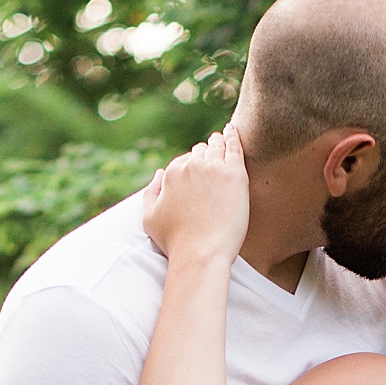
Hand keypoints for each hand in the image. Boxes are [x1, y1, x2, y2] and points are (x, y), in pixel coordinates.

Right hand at [144, 126, 250, 266]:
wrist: (201, 254)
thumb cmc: (176, 243)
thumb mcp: (149, 218)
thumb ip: (151, 192)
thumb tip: (160, 173)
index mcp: (171, 174)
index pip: (182, 162)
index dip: (189, 167)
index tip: (196, 172)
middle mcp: (191, 166)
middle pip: (200, 153)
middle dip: (204, 155)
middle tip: (211, 156)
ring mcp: (214, 169)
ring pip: (217, 147)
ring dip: (218, 142)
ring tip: (222, 138)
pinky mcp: (235, 175)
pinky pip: (235, 147)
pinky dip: (233, 136)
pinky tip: (233, 130)